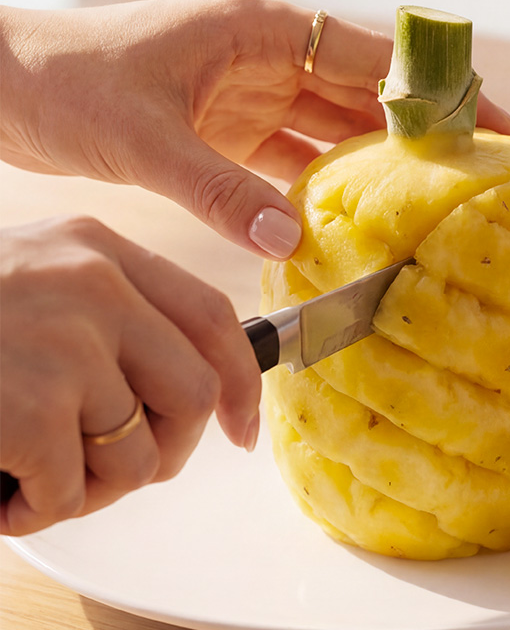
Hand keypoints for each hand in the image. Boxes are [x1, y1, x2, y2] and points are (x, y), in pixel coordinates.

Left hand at [0, 0, 509, 259]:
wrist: (2, 87)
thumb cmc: (63, 85)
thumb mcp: (144, 138)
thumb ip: (218, 191)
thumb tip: (291, 241)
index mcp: (262, 29)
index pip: (373, 58)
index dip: (437, 91)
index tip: (492, 123)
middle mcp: (268, 54)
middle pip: (366, 93)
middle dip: (419, 131)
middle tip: (475, 174)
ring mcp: (252, 90)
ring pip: (335, 126)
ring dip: (375, 163)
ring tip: (426, 202)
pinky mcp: (231, 126)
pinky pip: (295, 155)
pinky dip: (322, 185)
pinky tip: (349, 217)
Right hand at [0, 216, 260, 535]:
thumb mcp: (35, 284)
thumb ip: (111, 320)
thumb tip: (196, 393)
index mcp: (99, 249)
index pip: (212, 317)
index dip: (239, 385)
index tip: (240, 430)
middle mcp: (92, 284)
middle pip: (193, 393)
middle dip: (164, 451)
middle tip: (110, 469)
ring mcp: (61, 340)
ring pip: (140, 451)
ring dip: (94, 487)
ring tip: (37, 472)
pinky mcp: (28, 400)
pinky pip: (74, 487)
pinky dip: (41, 507)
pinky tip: (3, 486)